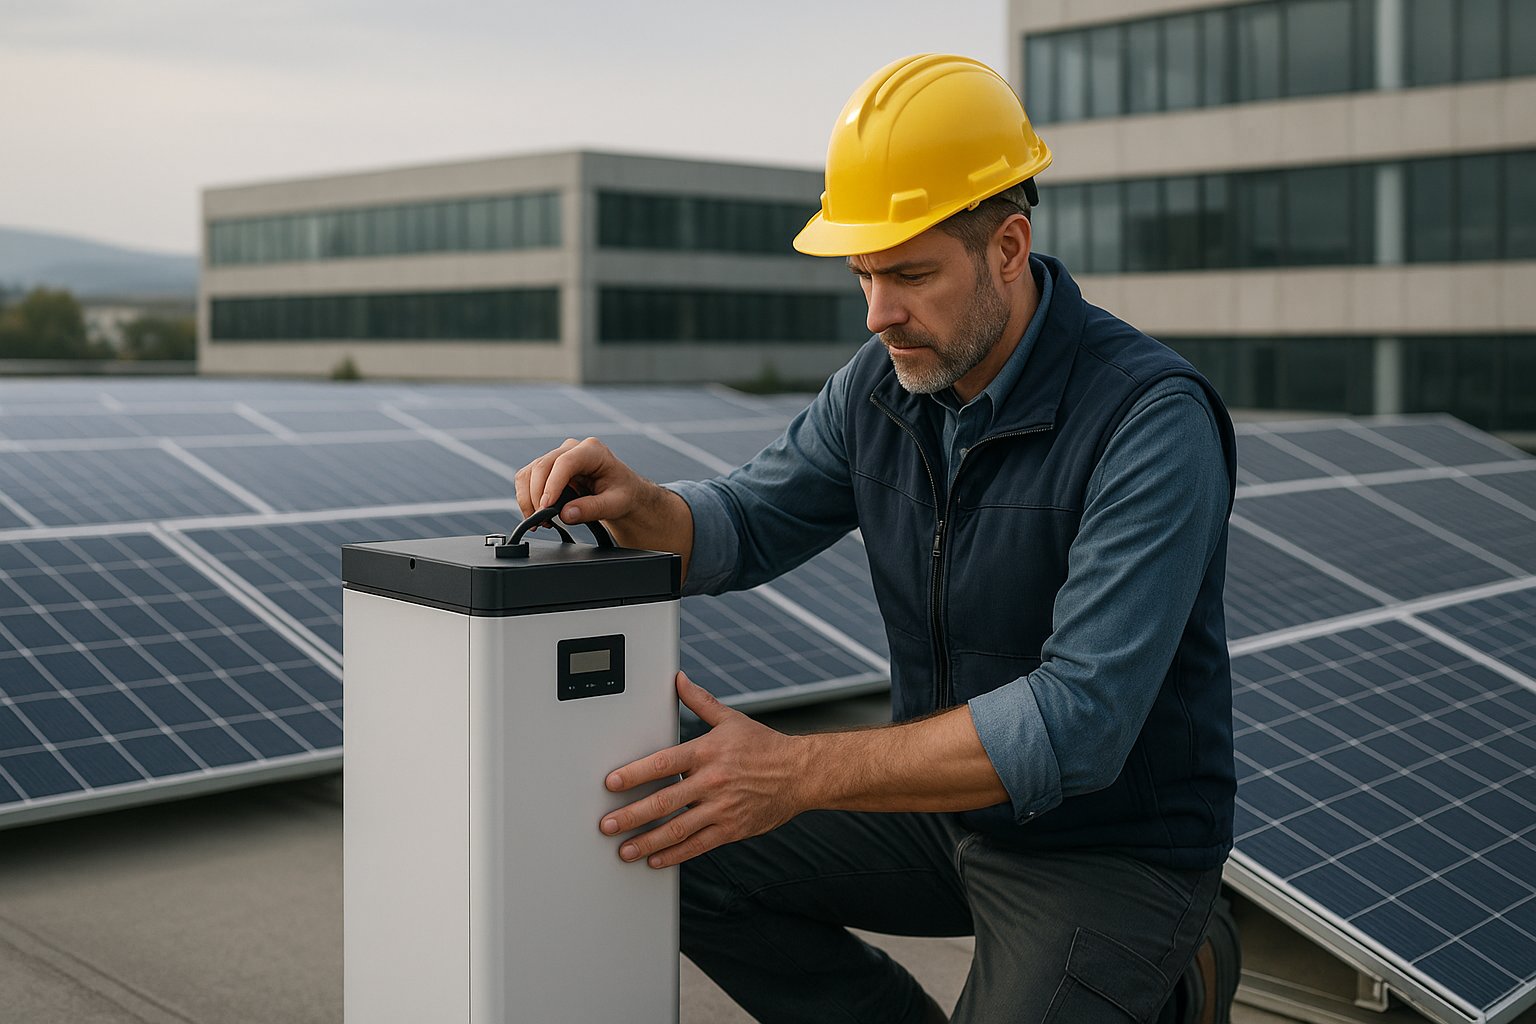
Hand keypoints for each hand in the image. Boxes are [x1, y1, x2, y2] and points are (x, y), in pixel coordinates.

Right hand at [514, 438, 693, 568]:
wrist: (622, 492)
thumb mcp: (616, 504)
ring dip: (528, 498)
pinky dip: (526, 498)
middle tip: (542, 520)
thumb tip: (566, 514)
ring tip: (539, 520)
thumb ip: (593, 508)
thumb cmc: (622, 493)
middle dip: (537, 495)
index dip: (552, 485)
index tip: (546, 507)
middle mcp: (572, 449)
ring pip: (530, 472)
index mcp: (593, 451)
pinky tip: (537, 514)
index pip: (565, 463)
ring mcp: (558, 456)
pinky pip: (527, 479)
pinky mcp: (548, 468)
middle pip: (543, 466)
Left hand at [599, 673, 809, 867]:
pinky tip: (656, 860)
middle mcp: (712, 781)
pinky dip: (675, 855)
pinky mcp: (732, 829)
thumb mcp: (731, 719)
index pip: (663, 764)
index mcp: (707, 752)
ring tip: (624, 850)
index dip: (635, 773)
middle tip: (606, 824)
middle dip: (631, 815)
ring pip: (678, 828)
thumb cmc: (765, 746)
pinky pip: (698, 845)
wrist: (802, 773)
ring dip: (647, 842)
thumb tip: (678, 680)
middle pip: (664, 801)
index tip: (611, 782)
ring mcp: (722, 807)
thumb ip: (700, 701)